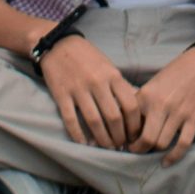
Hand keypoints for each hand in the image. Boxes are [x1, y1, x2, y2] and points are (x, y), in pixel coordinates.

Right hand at [39, 35, 140, 149]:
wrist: (60, 45)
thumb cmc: (89, 58)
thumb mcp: (110, 68)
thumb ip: (120, 87)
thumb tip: (135, 110)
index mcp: (113, 76)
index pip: (130, 105)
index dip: (134, 124)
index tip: (135, 135)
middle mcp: (98, 83)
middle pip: (114, 117)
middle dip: (119, 136)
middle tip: (121, 146)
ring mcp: (79, 89)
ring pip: (94, 121)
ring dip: (102, 139)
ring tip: (106, 148)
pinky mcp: (62, 95)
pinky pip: (71, 119)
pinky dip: (78, 135)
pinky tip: (84, 144)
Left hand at [129, 48, 194, 163]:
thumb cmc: (175, 73)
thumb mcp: (153, 84)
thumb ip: (141, 102)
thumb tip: (128, 126)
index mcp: (146, 96)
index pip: (129, 125)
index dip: (125, 137)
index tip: (126, 141)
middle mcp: (160, 105)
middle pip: (145, 140)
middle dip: (139, 150)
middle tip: (137, 150)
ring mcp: (179, 113)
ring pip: (161, 143)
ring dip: (155, 151)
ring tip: (152, 151)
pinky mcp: (194, 118)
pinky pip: (183, 144)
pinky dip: (174, 156)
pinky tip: (167, 161)